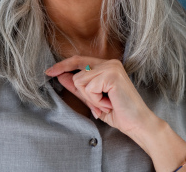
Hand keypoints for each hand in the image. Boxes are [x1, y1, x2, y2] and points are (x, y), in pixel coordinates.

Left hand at [45, 55, 185, 171]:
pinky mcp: (111, 74)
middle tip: (102, 103)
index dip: (63, 66)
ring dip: (91, 99)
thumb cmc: (118, 112)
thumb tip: (60, 76)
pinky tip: (110, 103)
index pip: (78, 61)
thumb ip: (78, 88)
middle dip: (84, 94)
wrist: (137, 124)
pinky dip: (96, 100)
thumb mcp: (93, 99)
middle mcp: (109, 62)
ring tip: (107, 103)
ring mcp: (111, 67)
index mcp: (106, 65)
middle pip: (77, 74)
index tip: (48, 71)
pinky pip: (89, 88)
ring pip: (80, 81)